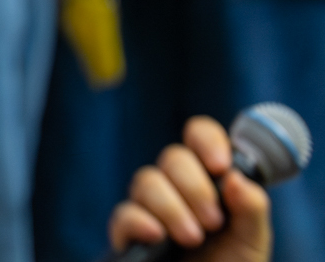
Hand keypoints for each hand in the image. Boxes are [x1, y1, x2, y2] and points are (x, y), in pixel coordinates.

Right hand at [108, 116, 270, 261]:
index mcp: (208, 179)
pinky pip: (123, 213)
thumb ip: (252, 208)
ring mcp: (150, 208)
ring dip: (172, 208)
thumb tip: (236, 177)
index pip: (199, 136)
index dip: (206, 141)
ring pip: (146, 181)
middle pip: (172, 157)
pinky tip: (158, 236)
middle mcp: (176, 186)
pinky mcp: (128, 232)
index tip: (220, 167)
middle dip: (195, 187)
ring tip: (192, 239)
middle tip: (213, 222)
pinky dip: (139, 221)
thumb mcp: (252, 240)